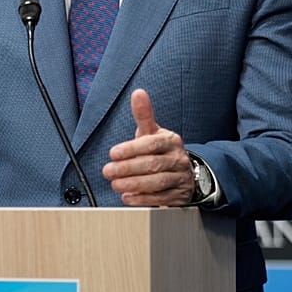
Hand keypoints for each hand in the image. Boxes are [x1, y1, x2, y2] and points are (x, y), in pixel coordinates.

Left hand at [102, 89, 197, 206]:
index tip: (113, 153)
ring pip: (158, 182)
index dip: (132, 149)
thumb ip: (144, 115)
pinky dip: (143, 198)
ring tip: (115, 185)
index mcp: (171, 141)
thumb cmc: (160, 150)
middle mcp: (178, 159)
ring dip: (134, 184)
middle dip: (128, 168)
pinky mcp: (179, 195)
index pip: (152, 144)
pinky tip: (128, 197)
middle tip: (108, 171)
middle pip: (153, 164)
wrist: (183, 173)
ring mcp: (180, 178)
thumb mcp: (152, 132)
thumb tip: (138, 93)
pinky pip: (161, 198)